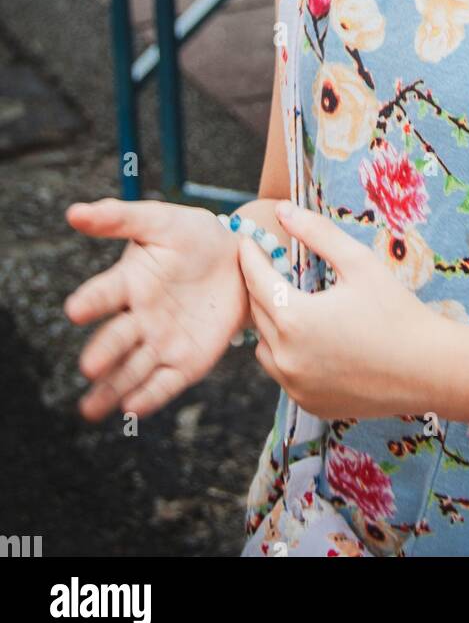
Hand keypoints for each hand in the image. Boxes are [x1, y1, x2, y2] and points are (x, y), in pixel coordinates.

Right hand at [64, 198, 248, 421]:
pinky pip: (164, 383)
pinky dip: (149, 397)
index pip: (105, 293)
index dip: (91, 301)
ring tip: (93, 408)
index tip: (76, 309)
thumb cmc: (194, 237)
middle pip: (116, 339)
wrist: (240, 262)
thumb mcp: (163, 220)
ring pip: (131, 370)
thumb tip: (74, 213)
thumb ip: (122, 217)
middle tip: (90, 366)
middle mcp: (138, 318)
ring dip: (112, 388)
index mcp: (129, 282)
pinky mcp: (184, 364)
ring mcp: (160, 343)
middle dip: (103, 353)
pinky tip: (132, 409)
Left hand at [238, 200, 443, 420]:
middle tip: (269, 266)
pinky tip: (310, 339)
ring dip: (271, 324)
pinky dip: (288, 353)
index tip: (249, 240)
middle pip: (257, 313)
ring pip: (264, 347)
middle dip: (260, 286)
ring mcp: (295, 385)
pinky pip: (283, 373)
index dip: (250, 256)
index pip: (256, 279)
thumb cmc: (396, 311)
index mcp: (294, 318)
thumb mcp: (358, 262)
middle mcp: (286, 357)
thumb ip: (316, 232)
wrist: (428, 369)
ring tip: (291, 303)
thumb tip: (282, 209)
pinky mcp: (308, 403)